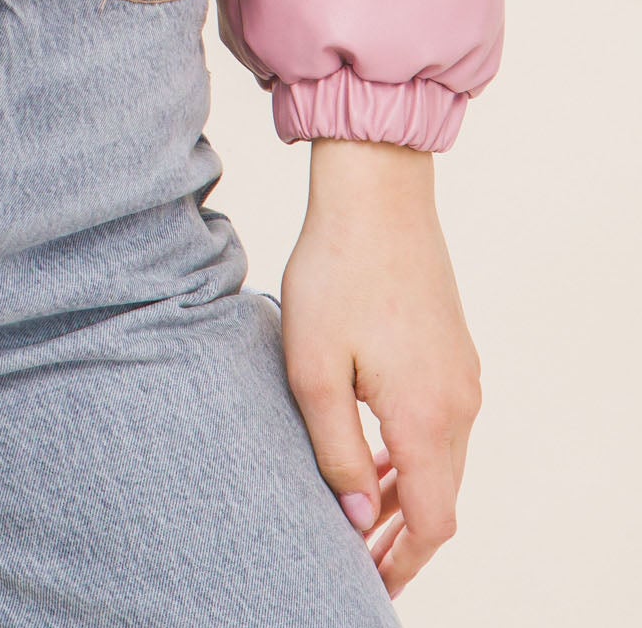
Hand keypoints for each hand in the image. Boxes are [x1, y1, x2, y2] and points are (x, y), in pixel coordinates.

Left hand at [279, 139, 480, 598]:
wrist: (376, 193)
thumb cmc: (334, 274)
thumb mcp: (313, 368)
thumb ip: (336, 452)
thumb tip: (359, 520)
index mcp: (426, 417)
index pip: (432, 522)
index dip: (403, 562)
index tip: (367, 581)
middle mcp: (459, 403)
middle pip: (442, 498)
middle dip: (402, 535)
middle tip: (355, 555)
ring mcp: (462, 374)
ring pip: (444, 461)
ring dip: (407, 493)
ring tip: (358, 510)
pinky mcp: (454, 349)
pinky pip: (442, 424)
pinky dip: (413, 453)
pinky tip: (373, 450)